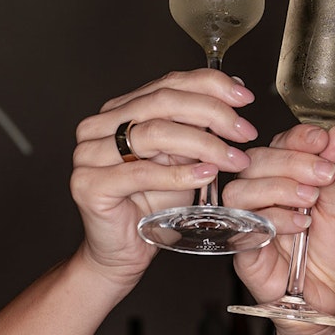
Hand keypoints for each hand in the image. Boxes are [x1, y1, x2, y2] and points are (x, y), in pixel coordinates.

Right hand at [69, 69, 257, 289]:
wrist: (125, 251)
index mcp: (120, 109)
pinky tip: (207, 175)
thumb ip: (200, 125)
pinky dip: (180, 174)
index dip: (211, 85)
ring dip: (204, 144)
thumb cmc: (153, 204)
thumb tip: (236, 89)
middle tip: (244, 130)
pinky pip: (142, 172)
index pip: (168, 83)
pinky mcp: (89, 185)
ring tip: (233, 158)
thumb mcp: (184, 157)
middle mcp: (99, 126)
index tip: (245, 96)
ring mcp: (89, 154)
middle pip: (164, 102)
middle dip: (213, 113)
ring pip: (155, 133)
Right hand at [226, 124, 334, 334]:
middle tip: (323, 174)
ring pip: (242, 188)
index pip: (282, 144)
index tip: (321, 137)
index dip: (299, 136)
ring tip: (310, 201)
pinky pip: (243, 223)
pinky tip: (300, 225)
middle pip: (258, 160)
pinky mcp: (242, 247)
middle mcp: (265, 195)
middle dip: (293, 161)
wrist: (334, 302)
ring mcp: (250, 220)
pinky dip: (274, 218)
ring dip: (280, 187)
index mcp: (289, 179)